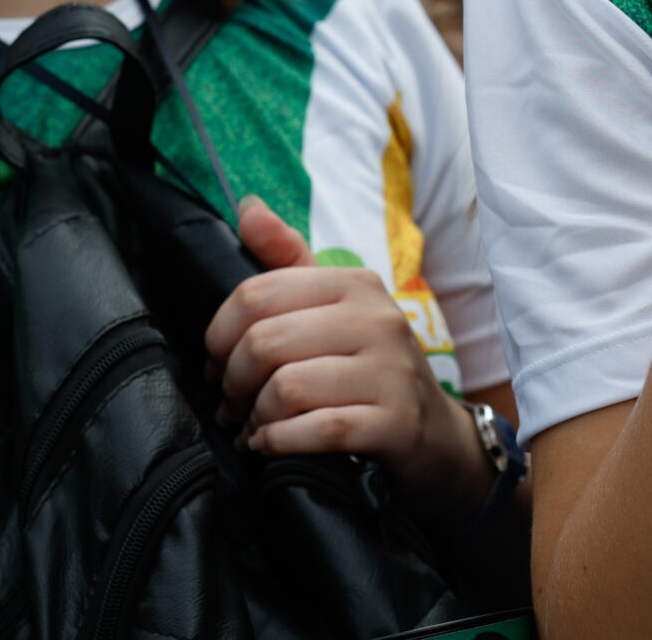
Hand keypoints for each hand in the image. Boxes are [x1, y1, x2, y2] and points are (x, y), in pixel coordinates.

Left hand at [205, 197, 486, 512]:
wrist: (435, 433)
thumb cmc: (370, 367)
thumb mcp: (335, 306)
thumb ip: (287, 258)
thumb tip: (248, 206)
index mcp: (355, 283)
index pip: (257, 293)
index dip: (219, 334)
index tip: (215, 363)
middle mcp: (378, 319)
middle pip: (265, 342)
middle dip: (232, 382)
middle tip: (231, 404)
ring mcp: (391, 371)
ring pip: (287, 387)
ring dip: (255, 417)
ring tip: (253, 427)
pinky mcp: (397, 422)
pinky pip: (319, 430)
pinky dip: (280, 442)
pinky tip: (271, 445)